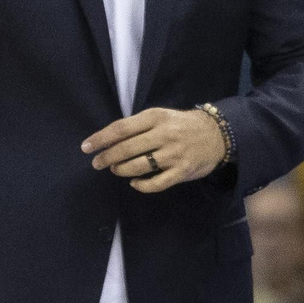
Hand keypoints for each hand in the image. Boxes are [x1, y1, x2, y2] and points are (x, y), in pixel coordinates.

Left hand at [83, 107, 226, 192]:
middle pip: (127, 148)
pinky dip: (141, 185)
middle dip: (107, 157)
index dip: (101, 138)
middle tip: (97, 163)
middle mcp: (164, 134)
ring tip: (115, 170)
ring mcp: (174, 154)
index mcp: (156, 117)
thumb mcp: (162, 116)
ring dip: (121, 170)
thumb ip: (139, 126)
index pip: (121, 128)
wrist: (217, 134)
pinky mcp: (182, 171)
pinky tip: (134, 183)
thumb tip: (109, 139)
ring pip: (138, 166)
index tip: (86, 147)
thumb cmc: (182, 125)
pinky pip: (156, 183)